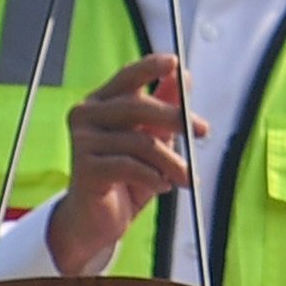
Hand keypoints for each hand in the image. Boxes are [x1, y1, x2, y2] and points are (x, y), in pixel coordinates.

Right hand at [46, 54, 204, 275]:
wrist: (94, 221)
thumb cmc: (123, 179)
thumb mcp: (150, 141)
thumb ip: (164, 109)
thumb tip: (183, 78)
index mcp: (101, 103)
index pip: (127, 77)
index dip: (150, 67)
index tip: (176, 64)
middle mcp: (86, 116)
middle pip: (137, 107)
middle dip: (176, 117)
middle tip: (202, 130)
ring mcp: (82, 141)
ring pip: (140, 141)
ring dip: (171, 161)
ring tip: (186, 177)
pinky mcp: (85, 168)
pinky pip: (129, 166)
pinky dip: (154, 177)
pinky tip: (163, 186)